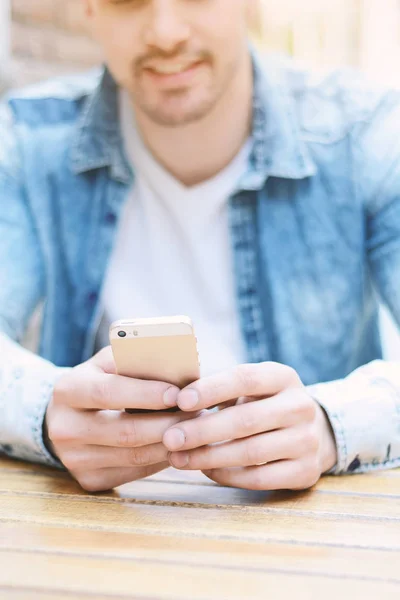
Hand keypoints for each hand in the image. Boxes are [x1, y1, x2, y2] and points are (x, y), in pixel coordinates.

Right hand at [45, 347, 196, 491]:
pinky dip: (161, 460)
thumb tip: (178, 368)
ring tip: (195, 429)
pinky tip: (179, 445)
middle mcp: (64, 428)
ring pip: (134, 456)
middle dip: (168, 423)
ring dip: (171, 443)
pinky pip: (135, 472)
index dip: (146, 394)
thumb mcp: (109, 363)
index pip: (109, 392)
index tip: (178, 393)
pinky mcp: (88, 480)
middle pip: (126, 431)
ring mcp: (74, 459)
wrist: (67, 416)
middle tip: (198, 414)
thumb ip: (136, 360)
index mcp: (68, 390)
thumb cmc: (100, 381)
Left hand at [162, 363, 337, 490]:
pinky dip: (227, 476)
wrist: (314, 433)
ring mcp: (307, 441)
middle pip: (246, 420)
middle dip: (203, 430)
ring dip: (209, 457)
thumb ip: (222, 388)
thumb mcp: (253, 387)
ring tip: (178, 458)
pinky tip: (205, 470)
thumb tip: (174, 398)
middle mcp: (301, 406)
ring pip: (251, 452)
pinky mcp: (306, 472)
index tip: (180, 401)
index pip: (246, 378)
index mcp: (284, 377)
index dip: (212, 389)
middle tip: (170, 438)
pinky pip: (259, 478)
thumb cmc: (265, 404)